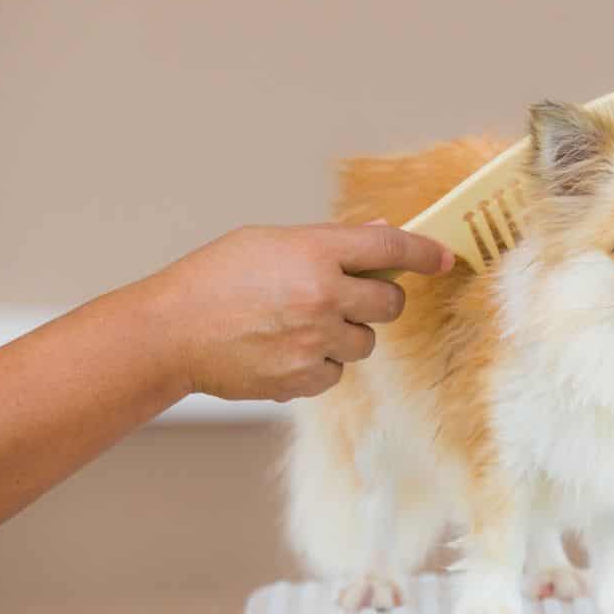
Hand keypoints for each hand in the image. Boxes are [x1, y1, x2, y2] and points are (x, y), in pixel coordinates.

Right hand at [141, 223, 452, 401]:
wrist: (168, 333)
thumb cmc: (214, 280)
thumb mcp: (269, 241)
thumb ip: (329, 241)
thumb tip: (380, 234)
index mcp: (315, 254)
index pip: (391, 246)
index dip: (425, 251)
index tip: (444, 257)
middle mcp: (322, 297)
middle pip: (390, 301)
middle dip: (378, 297)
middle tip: (350, 295)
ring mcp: (314, 342)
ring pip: (365, 341)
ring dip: (346, 333)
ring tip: (301, 323)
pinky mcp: (303, 379)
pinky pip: (337, 371)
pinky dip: (320, 362)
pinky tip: (284, 348)